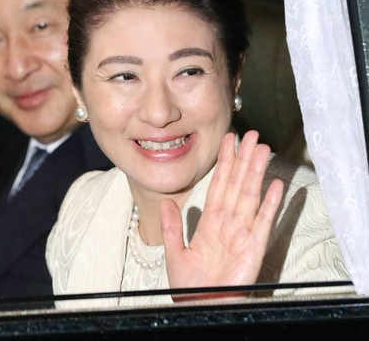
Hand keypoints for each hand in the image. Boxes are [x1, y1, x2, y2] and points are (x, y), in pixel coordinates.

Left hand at [160, 130, 283, 299]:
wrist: (202, 308)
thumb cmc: (191, 286)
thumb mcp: (175, 252)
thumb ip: (171, 226)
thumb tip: (166, 202)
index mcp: (210, 223)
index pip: (218, 185)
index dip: (224, 164)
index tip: (228, 141)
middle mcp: (228, 223)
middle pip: (237, 184)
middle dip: (244, 160)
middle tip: (252, 135)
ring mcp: (243, 233)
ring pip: (250, 195)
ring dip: (256, 172)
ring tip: (263, 149)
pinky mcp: (254, 247)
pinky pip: (263, 221)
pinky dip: (270, 203)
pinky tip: (276, 184)